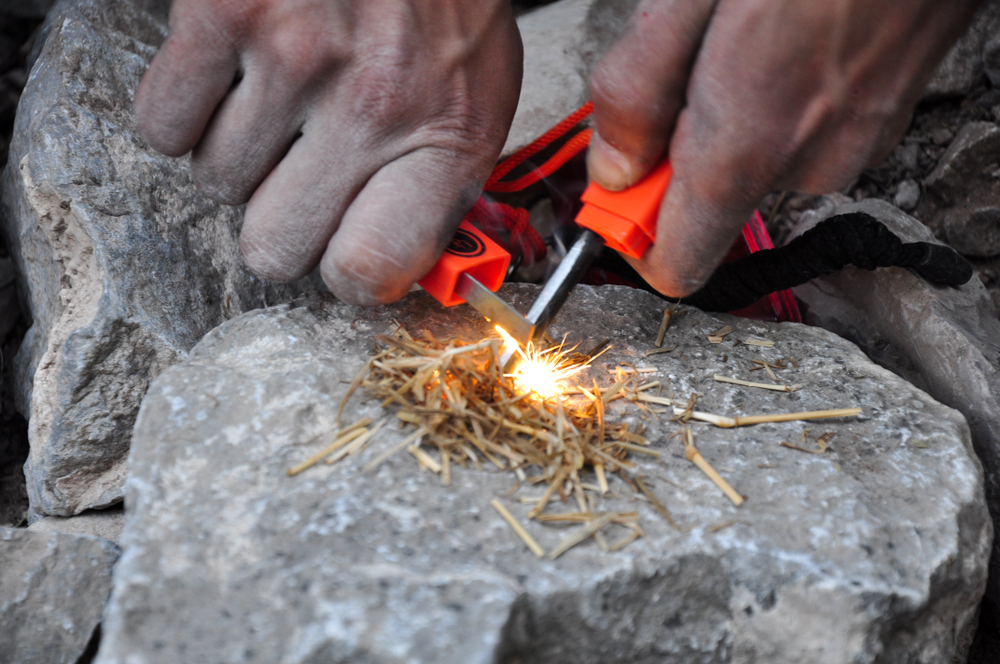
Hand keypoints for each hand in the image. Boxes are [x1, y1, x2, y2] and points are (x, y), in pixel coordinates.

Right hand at [136, 0, 521, 304]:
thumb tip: (381, 274)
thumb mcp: (478, 101)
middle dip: (278, 220)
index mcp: (445, 139)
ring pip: (216, 184)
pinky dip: (185, 113)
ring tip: (278, 103)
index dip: (342, 274)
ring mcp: (294, 58)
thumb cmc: (441, 8)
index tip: (338, 256)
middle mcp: (372, 105)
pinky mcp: (223, 14)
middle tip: (299, 173)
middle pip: (274, 248)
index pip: (371, 269)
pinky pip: (162, 126)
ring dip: (237, 156)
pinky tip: (231, 80)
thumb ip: (436, 192)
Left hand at [587, 0, 978, 296]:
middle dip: (682, 150)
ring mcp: (855, 147)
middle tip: (689, 66)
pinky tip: (791, 38)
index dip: (635, 234)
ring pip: (758, 164)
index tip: (617, 191)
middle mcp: (806, 166)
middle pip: (712, 206)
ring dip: (735, 117)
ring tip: (751, 33)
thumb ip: (636, 94)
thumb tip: (612, 168)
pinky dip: (782, 104)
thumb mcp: (687, 0)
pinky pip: (805, 138)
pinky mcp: (884, 124)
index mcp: (746, 145)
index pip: (677, 263)